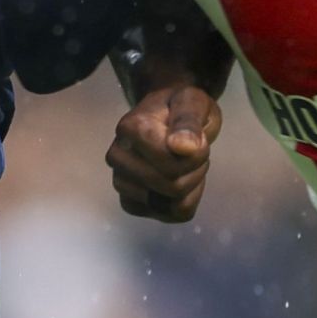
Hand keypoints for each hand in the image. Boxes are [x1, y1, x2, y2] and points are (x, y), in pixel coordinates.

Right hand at [105, 84, 221, 222]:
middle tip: (194, 151)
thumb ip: (188, 122)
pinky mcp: (130, 202)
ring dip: (191, 185)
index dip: (198, 153)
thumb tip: (182, 148)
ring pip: (172, 204)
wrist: (167, 115)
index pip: (170, 162)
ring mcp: (121, 181)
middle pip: (172, 186)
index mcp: (129, 128)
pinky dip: (185, 201)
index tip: (198, 137)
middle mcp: (117, 156)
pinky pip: (171, 215)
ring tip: (184, 162)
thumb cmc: (181, 106)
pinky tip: (180, 179)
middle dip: (196, 170)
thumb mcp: (192, 102)